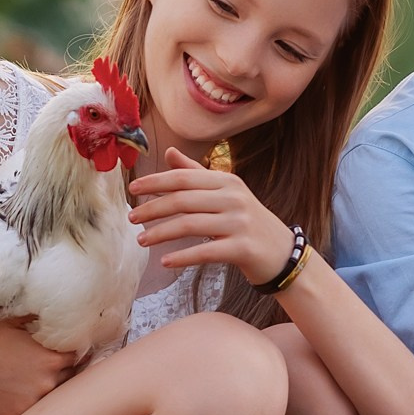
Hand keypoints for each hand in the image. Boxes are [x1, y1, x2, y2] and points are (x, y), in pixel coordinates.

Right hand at [0, 316, 79, 414]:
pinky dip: (28, 401)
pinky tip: (19, 391)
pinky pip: (31, 411)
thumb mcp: (14, 321)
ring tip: (33, 377)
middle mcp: (47, 384)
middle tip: (50, 362)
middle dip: (63, 370)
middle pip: (70, 379)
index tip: (67, 348)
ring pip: (52, 397)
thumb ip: (38, 322)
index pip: (79, 357)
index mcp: (53, 359)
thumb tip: (53, 313)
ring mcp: (31, 403)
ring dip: (48, 388)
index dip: (73, 351)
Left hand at [128, 146, 297, 283]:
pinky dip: (182, 257)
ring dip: (161, 233)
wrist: (282, 253)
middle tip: (131, 218)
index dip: (155, 182)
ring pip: (190, 225)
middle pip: (183, 200)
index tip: (133, 190)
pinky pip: (205, 252)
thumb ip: (197, 174)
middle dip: (152, 209)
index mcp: (227, 181)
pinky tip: (165, 262)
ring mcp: (239, 223)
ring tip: (141, 241)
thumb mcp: (226, 193)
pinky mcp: (243, 248)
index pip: (183, 178)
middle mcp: (234, 198)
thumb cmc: (247, 222)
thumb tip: (170, 152)